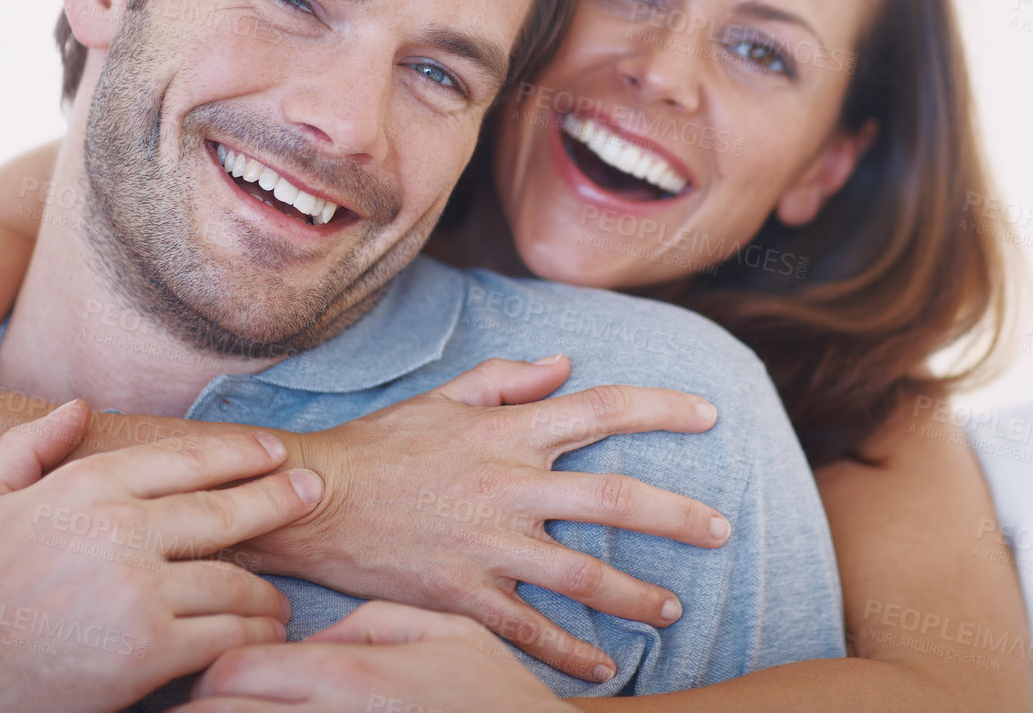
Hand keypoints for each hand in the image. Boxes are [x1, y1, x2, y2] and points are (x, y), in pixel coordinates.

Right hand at [0, 400, 322, 712]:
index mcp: (87, 487)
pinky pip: (225, 636)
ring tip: (278, 599)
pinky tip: (262, 637)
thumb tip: (80, 407)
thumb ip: (31, 445)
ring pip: (234, 580)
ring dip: (266, 591)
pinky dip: (252, 637)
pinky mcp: (149, 651)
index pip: (187, 459)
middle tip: (314, 493)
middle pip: (226, 510)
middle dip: (280, 499)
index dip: (241, 453)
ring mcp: (138, 591)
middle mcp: (120, 530)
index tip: (275, 452)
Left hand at [173, 600, 572, 712]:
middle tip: (183, 701)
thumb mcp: (444, 629)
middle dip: (194, 710)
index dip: (209, 671)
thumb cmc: (495, 693)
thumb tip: (311, 645)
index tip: (211, 672)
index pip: (235, 672)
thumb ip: (370, 624)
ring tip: (206, 712)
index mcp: (350, 677)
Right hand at [247, 356, 729, 681]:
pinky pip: (528, 630)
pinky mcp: (462, 594)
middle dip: (677, 515)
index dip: (663, 409)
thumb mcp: (442, 397)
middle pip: (614, 499)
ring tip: (672, 608)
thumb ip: (507, 380)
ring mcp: (488, 545)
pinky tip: (602, 668)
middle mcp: (509, 487)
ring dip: (636, 593)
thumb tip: (563, 364)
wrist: (311, 502)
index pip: (603, 408)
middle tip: (721, 528)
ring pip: (582, 574)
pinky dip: (569, 653)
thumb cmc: (379, 444)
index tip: (709, 416)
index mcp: (509, 432)